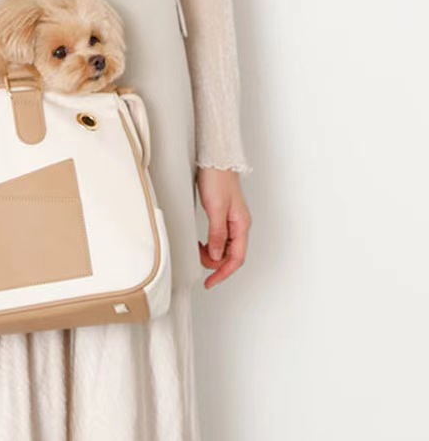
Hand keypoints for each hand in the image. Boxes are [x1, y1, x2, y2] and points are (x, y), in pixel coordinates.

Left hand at [196, 167, 251, 288]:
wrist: (216, 159)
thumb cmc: (218, 179)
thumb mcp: (215, 208)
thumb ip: (217, 234)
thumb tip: (216, 255)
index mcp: (242, 225)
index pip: (236, 259)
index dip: (223, 273)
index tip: (210, 282)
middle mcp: (240, 224)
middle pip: (231, 255)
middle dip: (216, 263)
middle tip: (199, 261)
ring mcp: (233, 220)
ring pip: (225, 247)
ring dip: (213, 253)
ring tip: (199, 250)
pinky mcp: (224, 214)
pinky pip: (221, 237)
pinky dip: (212, 243)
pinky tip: (203, 242)